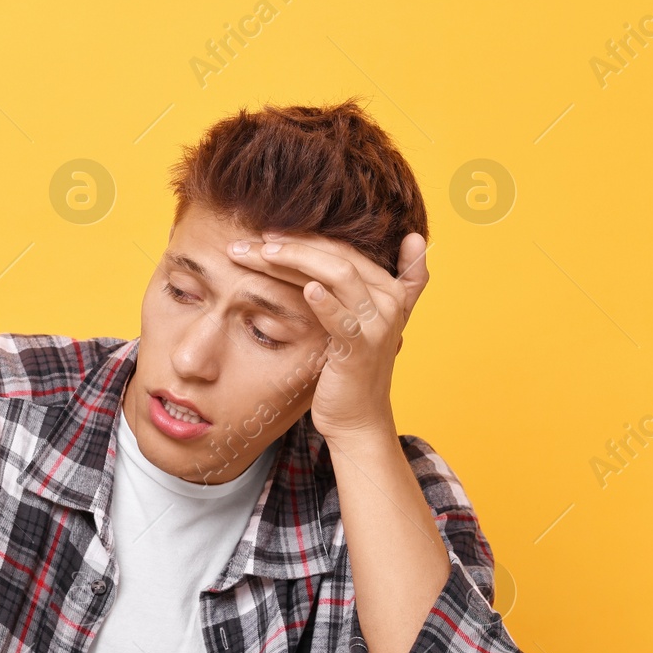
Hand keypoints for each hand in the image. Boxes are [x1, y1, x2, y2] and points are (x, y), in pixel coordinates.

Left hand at [228, 230, 428, 443]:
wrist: (356, 418)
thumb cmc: (348, 367)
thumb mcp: (361, 321)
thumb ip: (365, 285)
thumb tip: (402, 239)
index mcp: (389, 288)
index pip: (344, 249)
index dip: (305, 237)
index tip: (265, 234)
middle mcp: (389, 301)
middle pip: (338, 256)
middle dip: (291, 245)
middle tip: (249, 242)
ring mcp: (378, 325)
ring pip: (339, 276)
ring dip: (296, 260)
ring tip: (261, 253)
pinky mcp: (361, 351)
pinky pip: (344, 320)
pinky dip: (326, 302)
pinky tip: (305, 289)